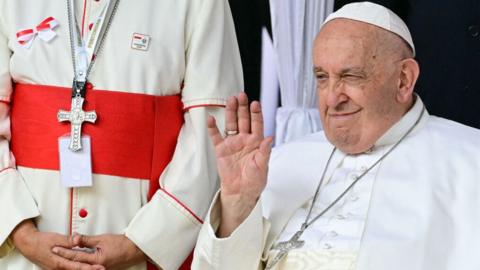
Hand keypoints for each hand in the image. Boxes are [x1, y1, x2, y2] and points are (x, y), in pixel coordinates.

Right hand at [11, 219, 103, 269]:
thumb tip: (79, 240)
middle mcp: (57, 268)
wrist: (28, 244)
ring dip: (82, 269)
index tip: (99, 268)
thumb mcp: (56, 238)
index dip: (89, 268)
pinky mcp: (54, 268)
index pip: (78, 267)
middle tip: (101, 269)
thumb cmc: (40, 241)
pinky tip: (82, 267)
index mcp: (58, 262)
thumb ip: (69, 241)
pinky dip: (75, 269)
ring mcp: (55, 269)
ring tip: (94, 268)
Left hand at [52, 233, 145, 269]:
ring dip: (72, 261)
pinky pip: (88, 266)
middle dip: (65, 257)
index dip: (64, 251)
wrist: (135, 250)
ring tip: (63, 256)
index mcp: (96, 261)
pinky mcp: (101, 268)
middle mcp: (97, 267)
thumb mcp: (102, 239)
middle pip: (76, 263)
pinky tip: (76, 261)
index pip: (75, 256)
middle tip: (55, 252)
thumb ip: (87, 240)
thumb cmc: (123, 245)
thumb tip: (75, 239)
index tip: (55, 248)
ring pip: (81, 266)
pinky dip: (80, 263)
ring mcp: (99, 268)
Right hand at [208, 93, 272, 236]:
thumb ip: (265, 152)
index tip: (255, 103)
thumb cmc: (254, 180)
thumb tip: (270, 138)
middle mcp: (244, 139)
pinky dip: (213, 128)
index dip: (256, 113)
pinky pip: (216, 136)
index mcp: (256, 142)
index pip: (257, 123)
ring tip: (230, 100)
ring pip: (231, 123)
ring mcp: (232, 143)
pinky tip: (211, 118)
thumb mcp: (263, 167)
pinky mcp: (221, 150)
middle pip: (243, 119)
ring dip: (230, 112)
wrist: (241, 192)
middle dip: (242, 107)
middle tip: (241, 95)